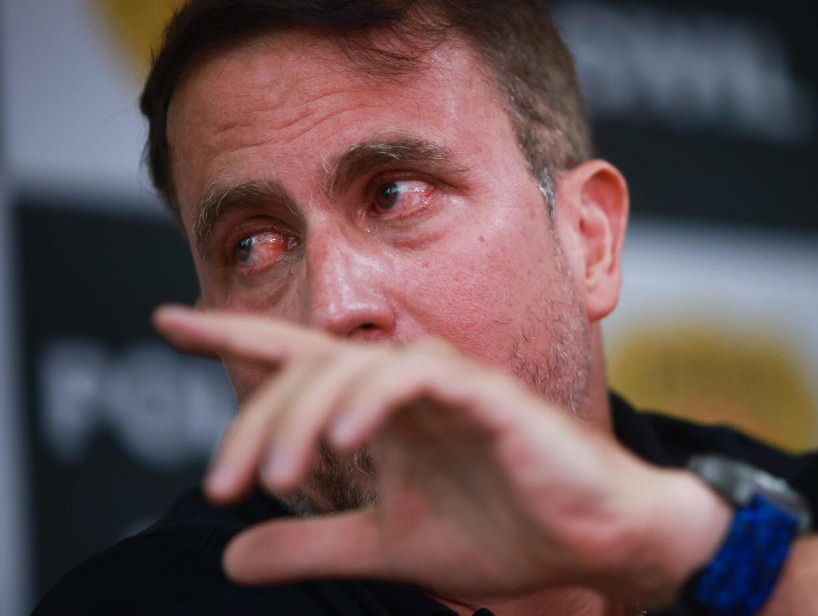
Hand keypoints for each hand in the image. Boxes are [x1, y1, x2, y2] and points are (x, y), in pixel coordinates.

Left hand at [153, 305, 727, 604]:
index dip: (233, 337)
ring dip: (304, 417)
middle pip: (310, 368)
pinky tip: (344, 439)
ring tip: (277, 479)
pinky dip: (372, 401)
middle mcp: (408, 384)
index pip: (299, 359)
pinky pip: (416, 378)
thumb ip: (314, 545)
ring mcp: (448, 382)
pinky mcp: (488, 394)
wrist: (592, 543)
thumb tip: (231, 555)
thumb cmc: (504, 533)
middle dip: (256, 419)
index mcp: (384, 410)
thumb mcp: (388, 547)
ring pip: (354, 364)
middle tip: (225, 484)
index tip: (167, 320)